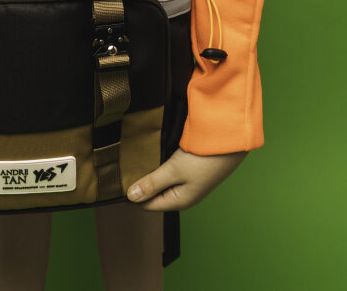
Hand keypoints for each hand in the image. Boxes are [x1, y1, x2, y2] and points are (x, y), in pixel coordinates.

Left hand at [126, 147, 247, 210]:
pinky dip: (160, 163)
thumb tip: (131, 196)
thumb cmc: (204, 159)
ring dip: (150, 171)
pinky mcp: (190, 169)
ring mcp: (187, 182)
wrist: (228, 142)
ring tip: (135, 158)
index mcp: (179, 201)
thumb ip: (152, 183)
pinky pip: (169, 171)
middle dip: (140, 181)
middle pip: (154, 192)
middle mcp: (183, 194)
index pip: (147, 205)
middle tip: (124, 166)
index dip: (132, 194)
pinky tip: (152, 153)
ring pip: (161, 180)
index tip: (117, 180)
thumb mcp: (174, 170)